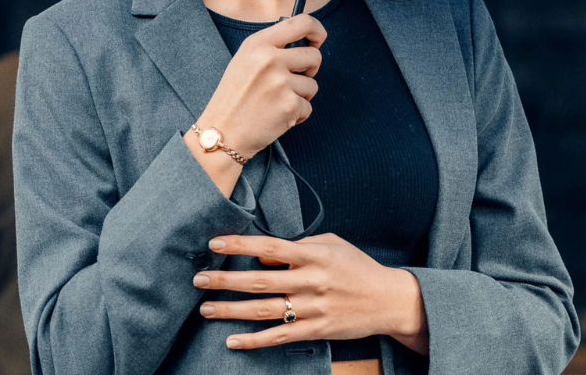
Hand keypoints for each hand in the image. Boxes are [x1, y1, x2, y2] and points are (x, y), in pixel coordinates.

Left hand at [191, 232, 426, 353]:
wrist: (387, 299)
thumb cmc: (356, 266)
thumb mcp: (330, 244)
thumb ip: (297, 246)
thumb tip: (263, 257)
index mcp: (312, 254)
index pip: (268, 246)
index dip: (240, 245)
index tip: (215, 243)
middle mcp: (310, 281)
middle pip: (259, 280)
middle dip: (225, 280)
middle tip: (198, 279)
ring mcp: (312, 308)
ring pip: (264, 311)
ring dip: (232, 310)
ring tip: (206, 308)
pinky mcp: (315, 331)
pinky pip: (279, 337)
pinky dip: (254, 341)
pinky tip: (232, 341)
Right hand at [199, 14, 325, 159]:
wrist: (221, 133)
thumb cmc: (233, 99)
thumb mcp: (244, 60)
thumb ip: (271, 48)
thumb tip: (304, 42)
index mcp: (258, 43)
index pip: (301, 23)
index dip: (317, 30)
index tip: (318, 40)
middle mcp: (269, 58)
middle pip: (314, 55)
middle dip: (310, 70)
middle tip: (293, 81)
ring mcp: (280, 82)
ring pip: (312, 84)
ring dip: (300, 96)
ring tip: (276, 103)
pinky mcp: (289, 105)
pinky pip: (308, 107)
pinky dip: (297, 115)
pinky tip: (277, 118)